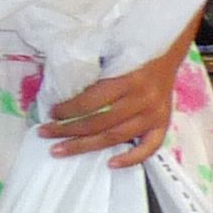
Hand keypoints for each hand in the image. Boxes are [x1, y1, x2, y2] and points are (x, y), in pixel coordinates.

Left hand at [40, 41, 182, 166]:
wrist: (167, 49)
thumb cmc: (133, 50)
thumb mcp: (112, 52)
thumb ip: (93, 71)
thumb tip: (60, 89)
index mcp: (130, 79)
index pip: (93, 101)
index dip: (68, 109)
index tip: (51, 113)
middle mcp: (144, 99)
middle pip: (100, 122)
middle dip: (68, 130)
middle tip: (45, 133)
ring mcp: (155, 114)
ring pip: (117, 137)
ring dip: (85, 145)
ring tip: (60, 150)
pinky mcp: (163, 123)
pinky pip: (149, 147)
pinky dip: (131, 159)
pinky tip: (110, 164)